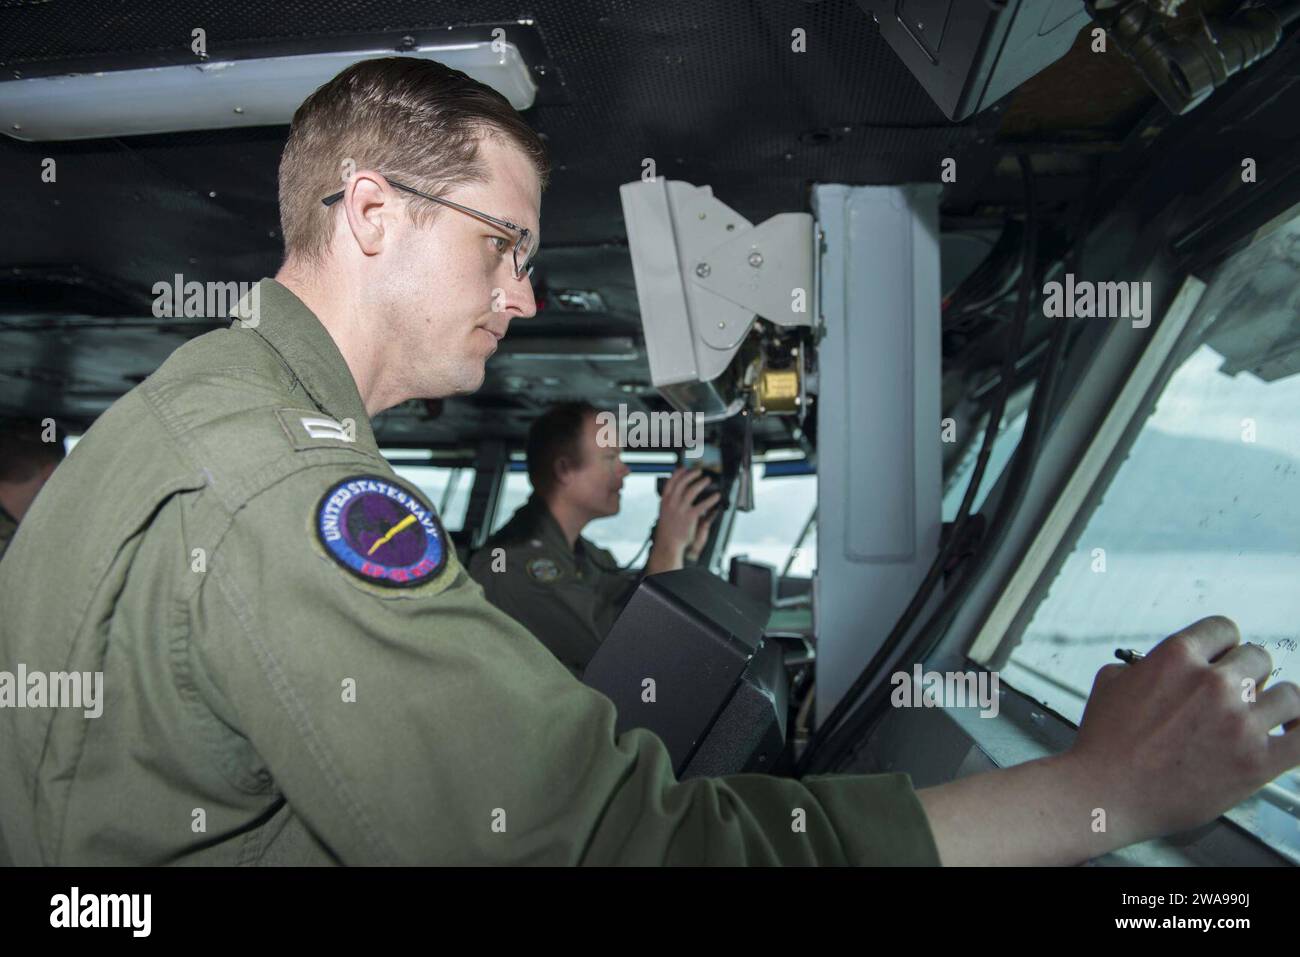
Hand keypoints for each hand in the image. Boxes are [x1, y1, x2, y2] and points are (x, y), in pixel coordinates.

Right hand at [645, 467, 720, 574]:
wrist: (668, 544)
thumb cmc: (667, 530)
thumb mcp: (664, 512)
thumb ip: (670, 501)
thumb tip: (676, 491)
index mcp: (665, 500)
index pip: (671, 482)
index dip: (678, 473)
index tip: (684, 468)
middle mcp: (672, 503)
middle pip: (682, 483)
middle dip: (692, 475)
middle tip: (699, 472)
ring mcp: (681, 509)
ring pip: (692, 490)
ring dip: (701, 483)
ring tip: (707, 480)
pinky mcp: (690, 516)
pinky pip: (702, 504)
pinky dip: (711, 499)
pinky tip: (716, 496)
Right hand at [917, 615, 1299, 864]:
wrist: (1105, 793)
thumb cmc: (1104, 746)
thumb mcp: (1110, 683)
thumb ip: (1142, 666)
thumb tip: (1155, 666)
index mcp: (1177, 658)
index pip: (1224, 628)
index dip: (1224, 644)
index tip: (1224, 656)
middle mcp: (1213, 684)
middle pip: (1259, 658)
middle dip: (1247, 673)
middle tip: (1236, 692)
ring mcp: (1239, 722)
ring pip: (1288, 695)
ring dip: (1274, 703)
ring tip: (1261, 714)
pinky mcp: (1257, 762)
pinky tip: (1290, 731)